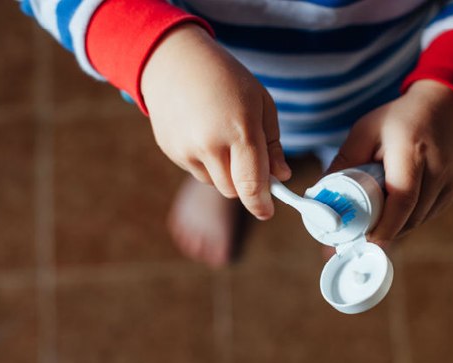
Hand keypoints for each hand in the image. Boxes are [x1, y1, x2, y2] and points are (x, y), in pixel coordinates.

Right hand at [140, 24, 290, 219]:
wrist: (175, 61)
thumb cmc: (227, 80)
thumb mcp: (261, 104)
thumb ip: (272, 145)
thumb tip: (281, 177)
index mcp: (240, 130)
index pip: (252, 184)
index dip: (261, 205)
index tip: (268, 212)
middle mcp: (210, 144)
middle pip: (234, 191)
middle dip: (246, 184)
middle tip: (250, 161)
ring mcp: (187, 149)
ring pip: (216, 183)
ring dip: (226, 173)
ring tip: (224, 137)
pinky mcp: (171, 151)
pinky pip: (197, 171)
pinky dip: (207, 163)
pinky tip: (204, 133)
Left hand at [326, 80, 452, 245]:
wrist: (445, 107)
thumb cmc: (400, 119)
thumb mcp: (365, 131)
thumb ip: (344, 162)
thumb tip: (322, 196)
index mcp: (412, 152)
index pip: (402, 199)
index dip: (383, 226)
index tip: (362, 241)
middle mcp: (437, 170)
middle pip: (409, 217)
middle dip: (382, 231)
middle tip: (356, 236)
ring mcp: (450, 183)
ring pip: (417, 221)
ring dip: (394, 226)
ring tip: (372, 220)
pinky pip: (426, 216)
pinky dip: (407, 219)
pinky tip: (393, 210)